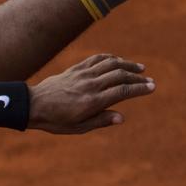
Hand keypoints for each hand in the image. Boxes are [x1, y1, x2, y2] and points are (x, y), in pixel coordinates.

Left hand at [28, 54, 154, 133]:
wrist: (33, 105)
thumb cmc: (56, 120)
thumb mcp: (78, 127)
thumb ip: (100, 121)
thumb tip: (121, 117)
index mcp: (92, 101)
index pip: (122, 91)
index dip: (139, 88)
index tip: (152, 87)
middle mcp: (90, 85)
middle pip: (120, 75)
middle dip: (137, 77)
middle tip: (149, 80)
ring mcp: (83, 75)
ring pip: (110, 64)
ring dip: (127, 64)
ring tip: (140, 68)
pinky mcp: (76, 69)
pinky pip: (96, 59)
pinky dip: (110, 58)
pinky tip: (118, 60)